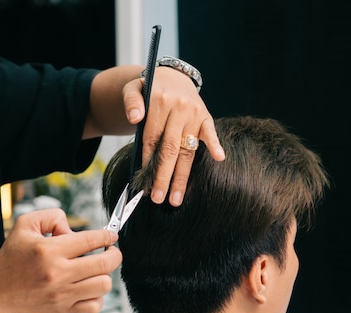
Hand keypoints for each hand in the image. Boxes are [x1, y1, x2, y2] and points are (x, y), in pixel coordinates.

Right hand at [0, 209, 121, 312]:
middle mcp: (57, 274)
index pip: (91, 240)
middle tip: (110, 251)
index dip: (107, 236)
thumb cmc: (13, 257)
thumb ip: (52, 217)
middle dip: (113, 254)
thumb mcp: (25, 225)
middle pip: (105, 264)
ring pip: (104, 285)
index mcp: (49, 251)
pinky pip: (95, 306)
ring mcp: (62, 296)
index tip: (111, 236)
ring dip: (104, 275)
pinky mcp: (64, 312)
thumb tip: (74, 229)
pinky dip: (96, 296)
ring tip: (94, 271)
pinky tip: (87, 287)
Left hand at [123, 66, 224, 206]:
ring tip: (176, 198)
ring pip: (187, 150)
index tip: (144, 183)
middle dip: (163, 177)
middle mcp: (178, 108)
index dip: (148, 162)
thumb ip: (131, 102)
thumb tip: (134, 118)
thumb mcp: (133, 89)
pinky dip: (215, 144)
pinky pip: (210, 133)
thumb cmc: (150, 89)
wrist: (173, 76)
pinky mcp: (205, 116)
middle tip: (158, 198)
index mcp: (159, 102)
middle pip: (170, 149)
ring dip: (182, 176)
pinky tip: (219, 158)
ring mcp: (194, 113)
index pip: (152, 139)